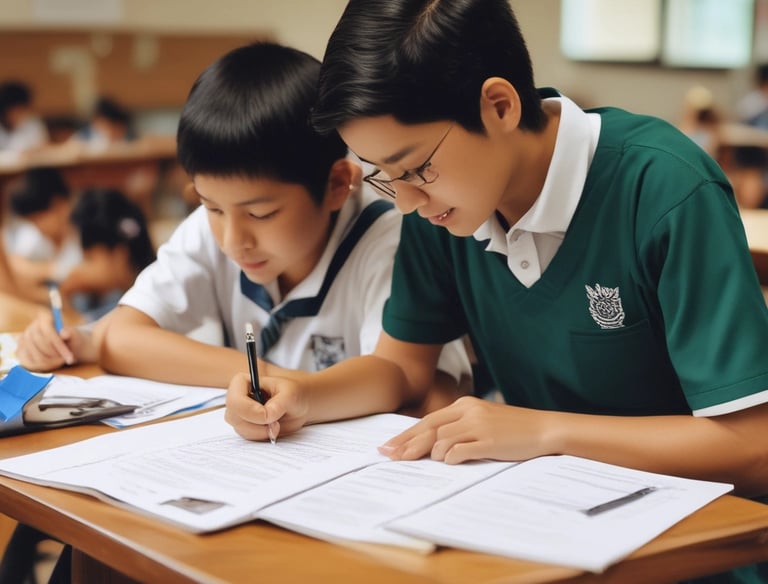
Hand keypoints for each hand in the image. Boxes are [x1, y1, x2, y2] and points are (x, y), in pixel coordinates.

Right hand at [16, 313, 94, 371]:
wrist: (67, 345)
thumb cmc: (72, 339)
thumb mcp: (76, 336)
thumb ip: (71, 333)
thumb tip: (64, 333)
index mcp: (44, 317)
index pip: (47, 331)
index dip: (58, 345)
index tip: (70, 357)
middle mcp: (31, 327)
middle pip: (40, 344)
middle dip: (56, 355)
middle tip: (69, 360)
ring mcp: (23, 340)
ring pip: (34, 355)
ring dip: (51, 362)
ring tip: (62, 361)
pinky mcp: (21, 351)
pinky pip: (28, 363)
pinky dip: (42, 367)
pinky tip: (53, 364)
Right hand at [224, 373, 309, 441]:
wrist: (300, 405)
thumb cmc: (294, 393)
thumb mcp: (290, 394)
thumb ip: (278, 405)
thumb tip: (266, 417)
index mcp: (243, 382)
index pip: (234, 401)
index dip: (250, 411)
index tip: (267, 416)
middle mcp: (238, 398)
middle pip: (234, 417)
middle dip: (257, 425)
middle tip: (275, 423)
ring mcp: (239, 413)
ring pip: (240, 429)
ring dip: (260, 432)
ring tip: (276, 424)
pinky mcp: (245, 426)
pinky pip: (247, 437)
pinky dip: (261, 436)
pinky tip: (272, 428)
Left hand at [378, 396, 556, 463]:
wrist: (544, 429)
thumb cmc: (513, 428)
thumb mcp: (483, 419)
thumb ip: (459, 426)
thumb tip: (433, 444)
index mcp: (464, 404)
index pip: (427, 420)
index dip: (406, 435)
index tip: (389, 446)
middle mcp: (468, 412)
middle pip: (428, 429)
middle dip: (406, 445)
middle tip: (389, 457)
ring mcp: (478, 426)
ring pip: (441, 440)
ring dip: (433, 454)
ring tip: (431, 462)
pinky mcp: (488, 441)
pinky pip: (459, 451)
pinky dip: (450, 458)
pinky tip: (449, 462)